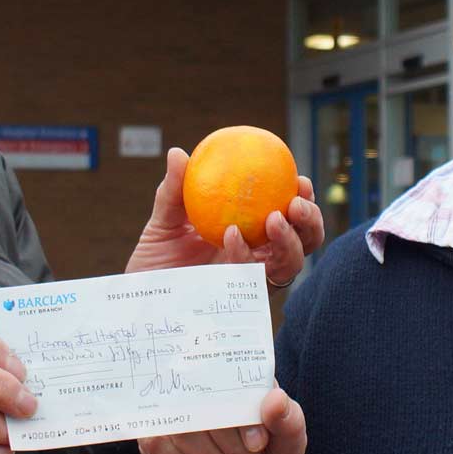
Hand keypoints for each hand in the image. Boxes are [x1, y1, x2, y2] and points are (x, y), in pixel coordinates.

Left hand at [126, 147, 324, 288]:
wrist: (141, 296)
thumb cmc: (156, 259)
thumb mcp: (164, 220)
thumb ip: (174, 190)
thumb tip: (178, 153)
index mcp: (252, 232)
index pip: (288, 214)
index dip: (303, 198)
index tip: (299, 179)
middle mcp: (259, 257)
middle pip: (304, 240)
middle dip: (311, 221)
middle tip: (297, 203)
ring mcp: (251, 279)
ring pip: (290, 263)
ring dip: (290, 240)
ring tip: (274, 219)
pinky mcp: (238, 300)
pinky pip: (253, 277)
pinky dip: (245, 253)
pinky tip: (232, 235)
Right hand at [138, 387, 305, 453]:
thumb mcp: (290, 452)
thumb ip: (290, 422)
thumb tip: (275, 397)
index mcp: (242, 384)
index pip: (236, 375)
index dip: (246, 408)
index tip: (259, 443)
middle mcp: (207, 393)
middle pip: (209, 398)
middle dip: (233, 441)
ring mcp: (179, 415)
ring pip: (187, 423)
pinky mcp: (156, 440)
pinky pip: (160, 441)